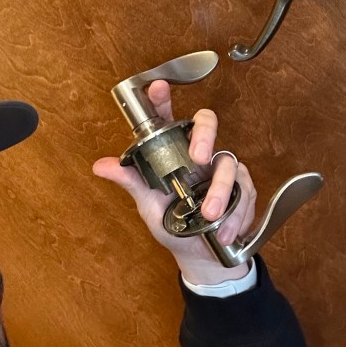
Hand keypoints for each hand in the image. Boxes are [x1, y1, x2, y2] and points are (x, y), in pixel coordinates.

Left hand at [92, 80, 257, 284]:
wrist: (200, 258)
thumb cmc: (173, 225)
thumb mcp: (148, 204)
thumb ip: (131, 181)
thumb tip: (100, 166)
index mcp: (173, 154)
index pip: (168, 120)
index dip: (163, 101)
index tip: (158, 88)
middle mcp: (198, 155)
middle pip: (207, 125)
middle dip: (205, 135)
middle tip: (199, 157)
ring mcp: (222, 170)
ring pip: (228, 164)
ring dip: (221, 193)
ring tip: (209, 216)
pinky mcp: (243, 189)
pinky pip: (245, 191)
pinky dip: (235, 213)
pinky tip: (224, 230)